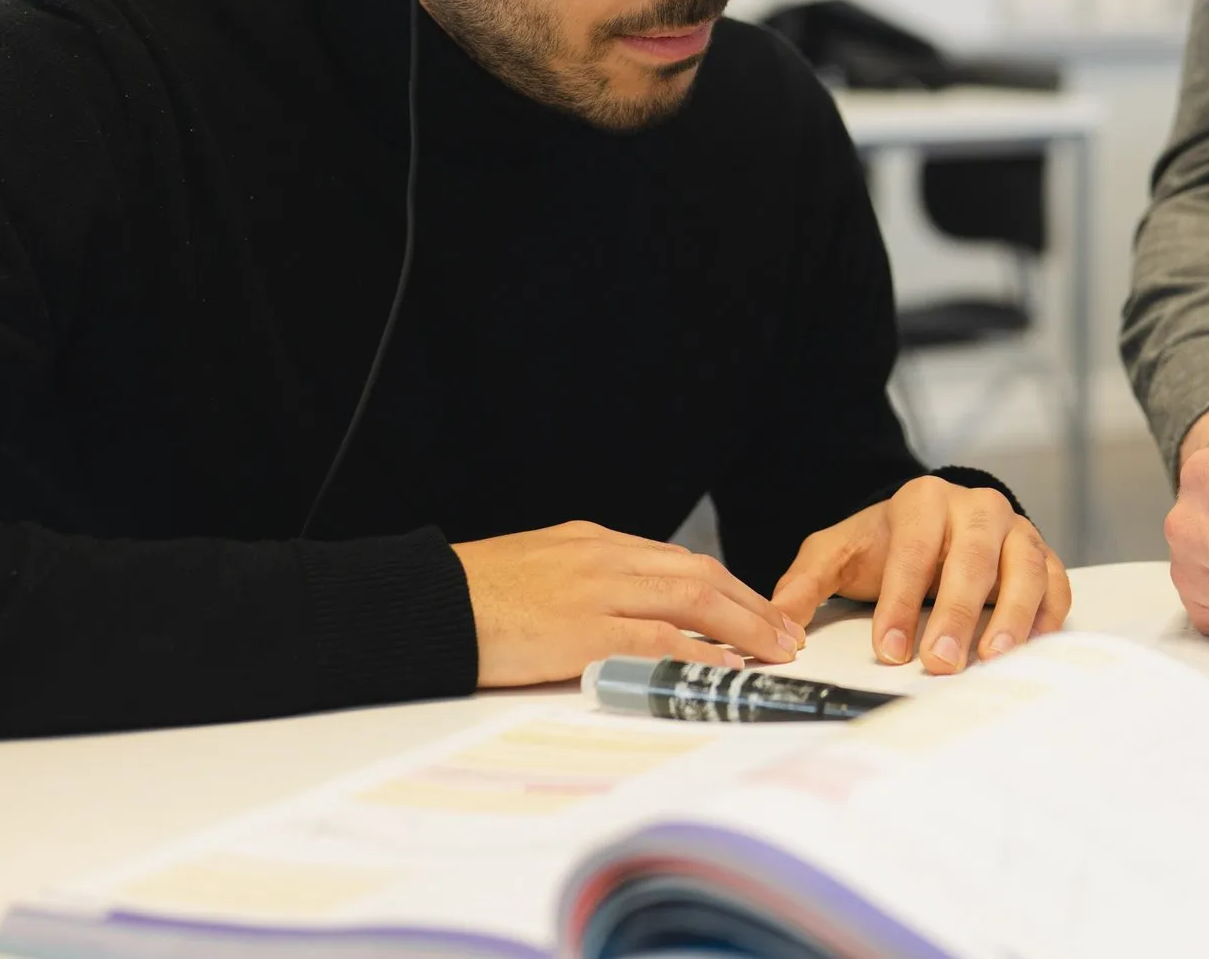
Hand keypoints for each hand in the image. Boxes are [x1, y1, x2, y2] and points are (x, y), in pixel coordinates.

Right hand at [451, 521, 804, 687]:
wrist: (423, 605)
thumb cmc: (470, 598)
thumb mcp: (536, 572)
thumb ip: (581, 583)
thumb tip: (618, 612)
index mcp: (591, 543)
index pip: (676, 560)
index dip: (725, 587)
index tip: (754, 610)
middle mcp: (602, 556)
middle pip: (698, 573)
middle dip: (750, 603)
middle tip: (784, 632)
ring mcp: (594, 589)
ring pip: (691, 597)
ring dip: (743, 624)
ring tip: (775, 650)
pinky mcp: (582, 628)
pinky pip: (656, 635)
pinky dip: (699, 649)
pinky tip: (726, 665)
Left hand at [770, 477, 1070, 673]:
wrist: (933, 521)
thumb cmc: (886, 543)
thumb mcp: (837, 553)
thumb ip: (805, 583)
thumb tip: (779, 622)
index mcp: (923, 502)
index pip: (912, 552)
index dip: (900, 603)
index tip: (889, 650)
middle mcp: (976, 509)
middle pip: (972, 559)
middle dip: (955, 613)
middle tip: (940, 662)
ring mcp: (1015, 530)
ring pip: (1023, 567)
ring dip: (1011, 614)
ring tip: (993, 657)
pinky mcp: (1042, 553)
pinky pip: (1056, 580)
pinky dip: (1050, 612)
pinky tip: (1035, 644)